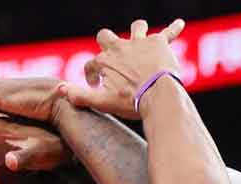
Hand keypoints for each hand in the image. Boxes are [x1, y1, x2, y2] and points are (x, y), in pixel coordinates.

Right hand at [61, 18, 184, 119]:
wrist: (158, 96)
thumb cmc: (131, 101)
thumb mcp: (101, 102)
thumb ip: (80, 96)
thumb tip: (60, 90)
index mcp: (105, 61)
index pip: (91, 65)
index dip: (92, 76)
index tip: (97, 85)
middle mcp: (120, 47)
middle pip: (106, 36)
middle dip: (107, 44)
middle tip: (114, 58)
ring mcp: (140, 43)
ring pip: (136, 27)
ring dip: (137, 32)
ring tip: (141, 40)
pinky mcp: (159, 43)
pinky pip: (168, 32)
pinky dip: (174, 29)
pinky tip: (180, 24)